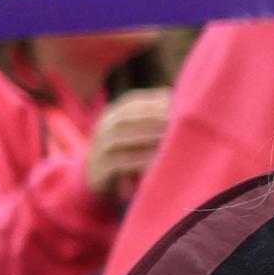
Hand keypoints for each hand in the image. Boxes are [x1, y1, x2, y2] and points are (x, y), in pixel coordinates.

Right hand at [85, 88, 174, 203]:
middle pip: (125, 117)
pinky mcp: (100, 168)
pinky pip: (119, 162)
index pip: (130, 101)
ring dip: (146, 135)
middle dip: (151, 116)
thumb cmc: (125, 151)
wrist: (96, 178)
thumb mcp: (135, 132)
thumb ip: (150, 117)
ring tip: (168, 135)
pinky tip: (156, 159)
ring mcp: (98, 148)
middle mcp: (101, 128)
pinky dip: (138, 159)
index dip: (152, 100)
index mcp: (110, 115)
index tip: (175, 100)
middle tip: (175, 118)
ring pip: (120, 137)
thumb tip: (177, 96)